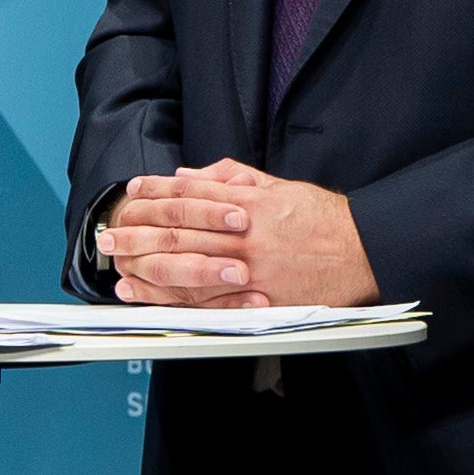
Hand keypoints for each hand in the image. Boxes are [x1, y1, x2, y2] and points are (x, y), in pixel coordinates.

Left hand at [100, 159, 376, 307]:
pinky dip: (170, 299)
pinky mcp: (257, 299)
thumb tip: (189, 173)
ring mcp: (249, 269)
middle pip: (178, 232)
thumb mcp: (279, 186)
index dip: (154, 194)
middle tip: (107, 236)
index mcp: (247, 204)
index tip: (130, 194)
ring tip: (116, 265)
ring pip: (184, 267)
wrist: (366, 250)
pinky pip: (205, 301)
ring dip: (143, 266)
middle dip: (137, 233)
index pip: (188, 195)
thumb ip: (232, 179)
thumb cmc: (324, 218)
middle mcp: (244, 235)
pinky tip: (146, 296)